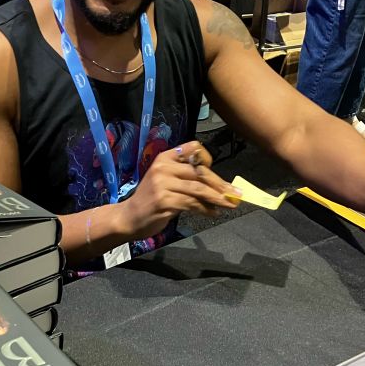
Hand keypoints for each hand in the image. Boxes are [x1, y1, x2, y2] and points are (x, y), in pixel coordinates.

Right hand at [117, 141, 239, 240]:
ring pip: (198, 188)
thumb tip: (219, 185)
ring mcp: (163, 184)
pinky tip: (212, 213)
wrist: (129, 217)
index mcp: (165, 158)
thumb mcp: (165, 181)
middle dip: (220, 184)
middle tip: (235, 194)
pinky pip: (192, 203)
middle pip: (199, 172)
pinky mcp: (165, 201)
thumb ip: (186, 178)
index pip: (192, 148)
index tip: (213, 172)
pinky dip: (206, 209)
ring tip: (230, 204)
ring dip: (218, 198)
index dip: (206, 159)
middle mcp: (163, 167)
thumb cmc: (151, 199)